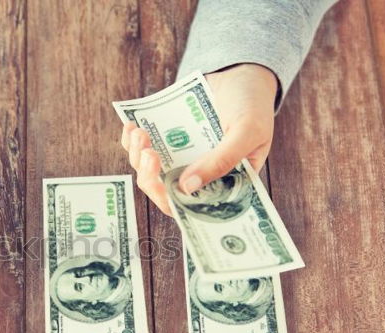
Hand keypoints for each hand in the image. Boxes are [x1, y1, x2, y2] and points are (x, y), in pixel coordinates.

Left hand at [120, 63, 277, 213]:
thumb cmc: (252, 105)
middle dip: (151, 177)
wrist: (240, 72)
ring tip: (141, 133)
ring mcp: (180, 158)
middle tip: (150, 154)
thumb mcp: (246, 132)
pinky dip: (132, 140)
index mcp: (223, 184)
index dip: (171, 202)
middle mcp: (199, 176)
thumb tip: (186, 187)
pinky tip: (131, 126)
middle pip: (165, 191)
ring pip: (150, 171)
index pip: (192, 207)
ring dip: (139, 156)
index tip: (159, 186)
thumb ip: (221, 160)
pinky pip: (143, 148)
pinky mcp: (167, 140)